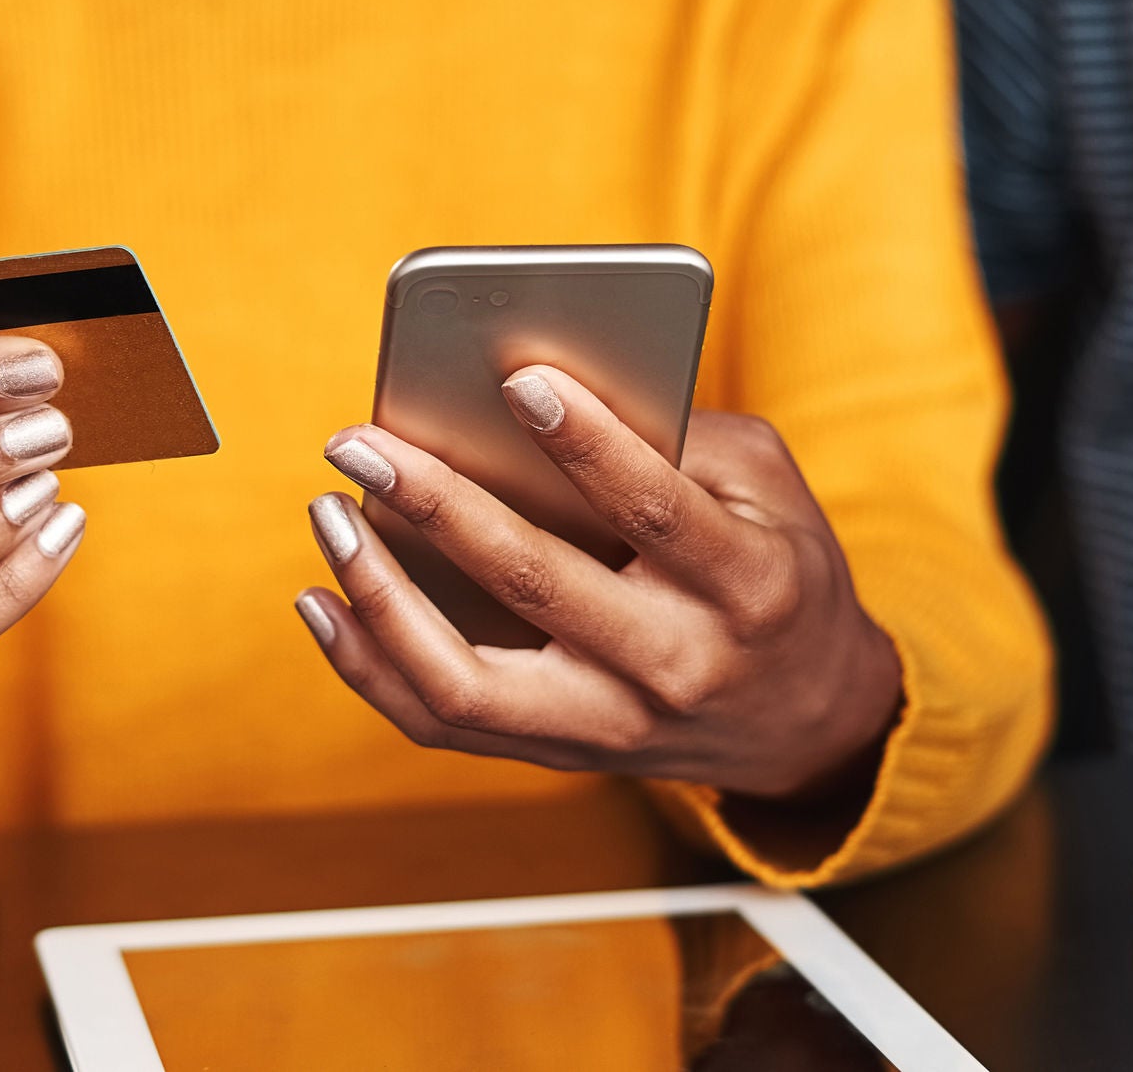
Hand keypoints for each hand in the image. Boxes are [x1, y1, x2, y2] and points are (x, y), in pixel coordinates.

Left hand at [297, 366, 901, 800]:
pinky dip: (369, 664)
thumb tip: (536, 394)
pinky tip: (324, 599)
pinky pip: (442, 721)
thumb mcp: (767, 487)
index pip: (657, 510)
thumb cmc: (776, 568)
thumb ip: (674, 436)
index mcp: (746, 585)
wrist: (808, 720)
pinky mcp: (559, 754)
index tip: (518, 378)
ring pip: (466, 683)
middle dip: (436, 504)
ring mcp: (610, 725)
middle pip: (536, 586)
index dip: (588, 443)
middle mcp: (675, 665)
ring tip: (331, 518)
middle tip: (361, 444)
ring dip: (380, 597)